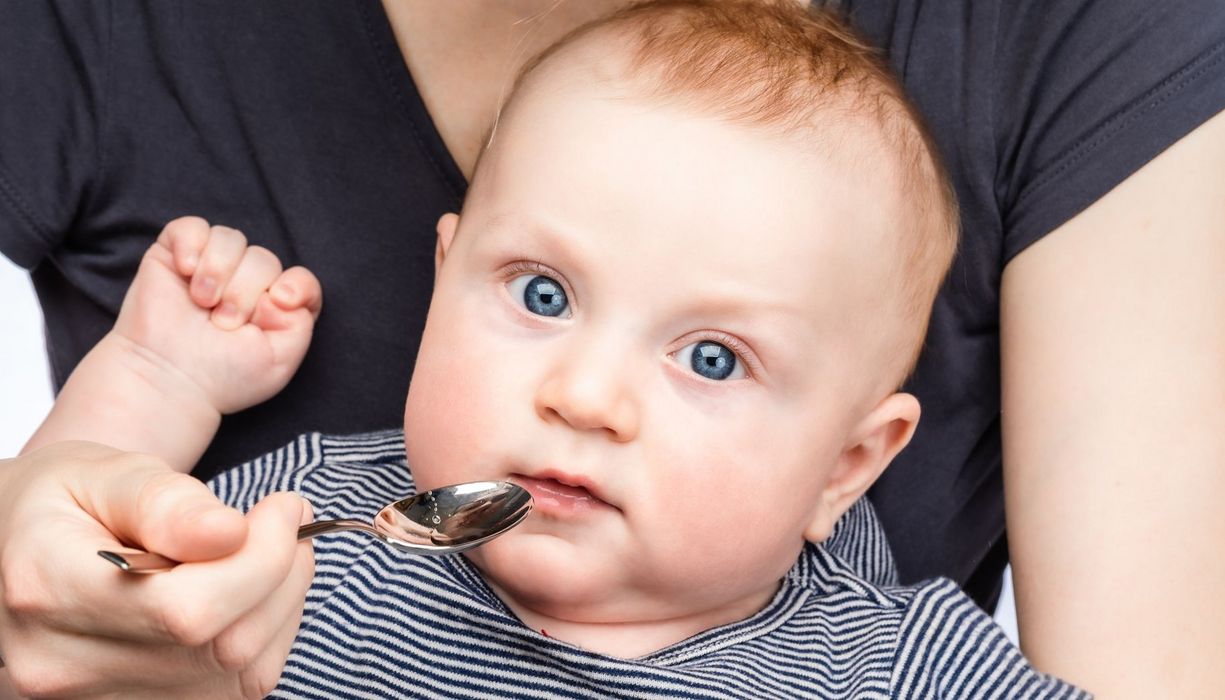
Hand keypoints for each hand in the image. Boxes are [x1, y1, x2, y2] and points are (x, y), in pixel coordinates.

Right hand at [0, 442, 312, 697]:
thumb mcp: (104, 475)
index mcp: (49, 592)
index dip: (260, 560)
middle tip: (287, 519)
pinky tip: (250, 588)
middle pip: (223, 645)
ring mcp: (99, 699)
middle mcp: (66, 665)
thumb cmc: (61, 502)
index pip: (187, 609)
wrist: (13, 549)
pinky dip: (265, 633)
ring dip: (281, 603)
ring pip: (242, 672)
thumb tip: (231, 533)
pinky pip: (236, 687)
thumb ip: (166, 502)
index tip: (284, 507)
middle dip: (281, 574)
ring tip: (271, 548)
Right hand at [115, 216, 322, 414]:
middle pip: (265, 259)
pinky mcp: (172, 257)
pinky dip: (191, 244)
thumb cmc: (223, 377)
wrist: (168, 381)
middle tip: (223, 323)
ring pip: (231, 239)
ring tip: (203, 302)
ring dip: (219, 271)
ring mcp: (209, 268)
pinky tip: (186, 271)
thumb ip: (300, 321)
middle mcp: (244, 284)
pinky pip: (191, 227)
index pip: (300, 279)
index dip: (297, 285)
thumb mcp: (280, 359)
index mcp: (273, 308)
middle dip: (246, 291)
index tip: (279, 301)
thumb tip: (284, 287)